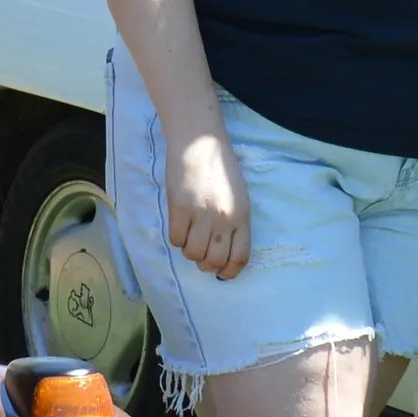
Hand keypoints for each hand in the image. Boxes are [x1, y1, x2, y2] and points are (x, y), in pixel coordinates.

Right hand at [164, 124, 248, 280]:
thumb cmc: (220, 167)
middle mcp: (224, 219)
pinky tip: (179, 225)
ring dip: (189, 251)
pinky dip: (176, 238)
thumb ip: (234, 222)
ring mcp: (201, 214)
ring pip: (192, 253)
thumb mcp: (238, 196)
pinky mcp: (179, 208)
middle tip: (200, 255)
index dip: (229, 272)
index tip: (222, 274)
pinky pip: (175, 239)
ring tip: (189, 237)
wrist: (199, 142)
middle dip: (206, 264)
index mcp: (242, 216)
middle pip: (214, 260)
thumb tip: (224, 250)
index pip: (239, 257)